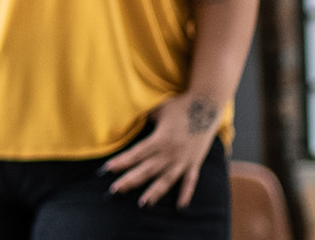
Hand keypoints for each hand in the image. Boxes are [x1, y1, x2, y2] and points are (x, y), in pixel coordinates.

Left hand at [100, 92, 221, 207]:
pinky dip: (186, 194)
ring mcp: (184, 160)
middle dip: (130, 180)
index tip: (106, 169)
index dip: (121, 162)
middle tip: (115, 191)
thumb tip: (126, 120)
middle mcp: (171, 153)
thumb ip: (143, 117)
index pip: (136, 154)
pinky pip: (190, 181)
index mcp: (160, 139)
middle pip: (147, 170)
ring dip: (155, 193)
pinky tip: (180, 207)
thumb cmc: (179, 106)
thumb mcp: (158, 109)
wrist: (207, 106)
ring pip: (166, 180)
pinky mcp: (195, 163)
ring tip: (143, 204)